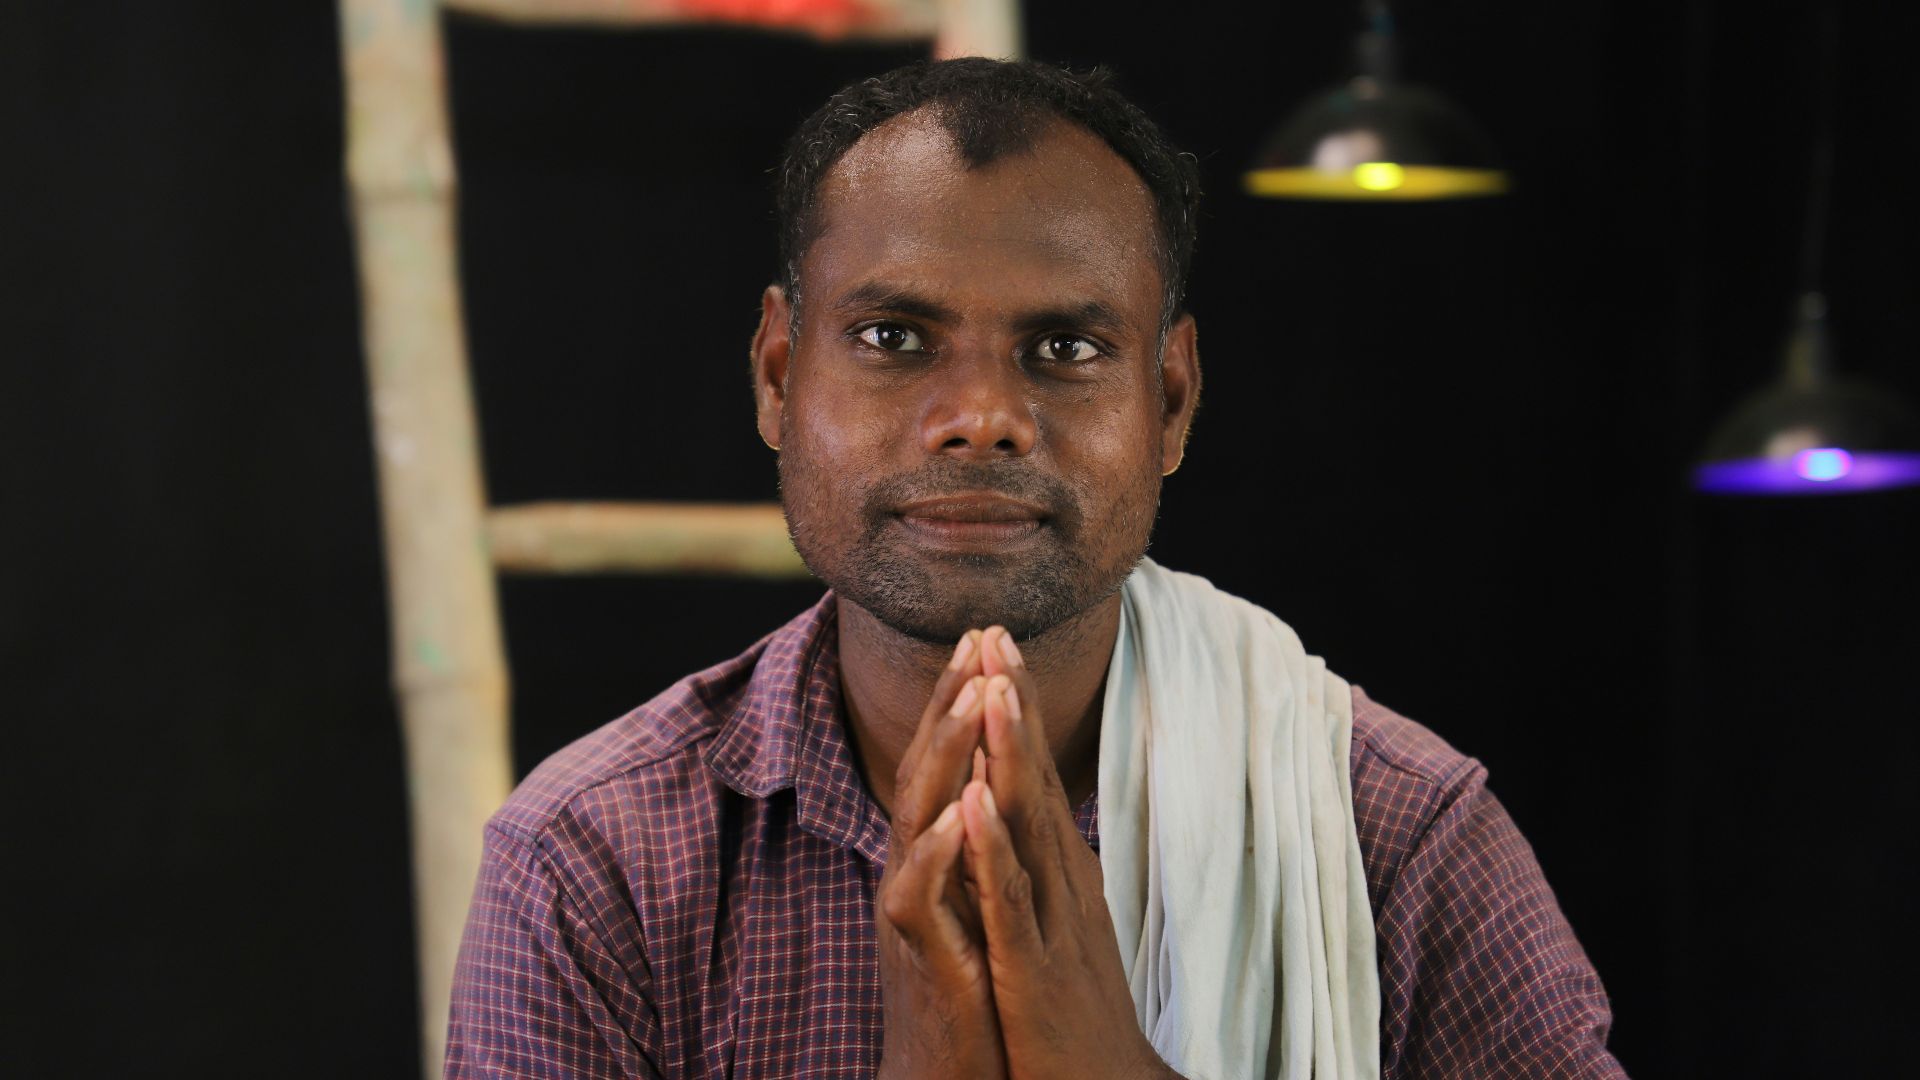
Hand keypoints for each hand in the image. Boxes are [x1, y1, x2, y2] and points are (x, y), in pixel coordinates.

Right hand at [874, 632, 1009, 1079]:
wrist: (947, 1074)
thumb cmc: (966, 991)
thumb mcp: (973, 903)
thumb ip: (977, 846)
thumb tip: (994, 784)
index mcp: (933, 857)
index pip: (946, 762)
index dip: (963, 700)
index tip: (988, 638)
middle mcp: (913, 872)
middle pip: (925, 771)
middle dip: (951, 703)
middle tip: (977, 639)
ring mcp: (910, 912)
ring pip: (916, 817)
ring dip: (945, 756)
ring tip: (974, 698)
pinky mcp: (919, 956)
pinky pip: (919, 896)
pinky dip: (939, 852)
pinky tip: (961, 812)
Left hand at [959, 627, 1176, 1079]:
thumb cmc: (1070, 1016)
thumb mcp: (1051, 928)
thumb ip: (1035, 871)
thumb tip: (1016, 816)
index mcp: (1059, 876)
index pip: (1034, 775)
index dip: (1016, 709)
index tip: (997, 642)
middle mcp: (1062, 886)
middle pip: (1035, 779)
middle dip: (1014, 704)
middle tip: (996, 630)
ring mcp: (1052, 925)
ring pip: (1029, 826)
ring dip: (1012, 754)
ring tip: (994, 686)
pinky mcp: (1032, 972)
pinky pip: (1010, 902)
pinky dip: (993, 849)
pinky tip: (975, 803)